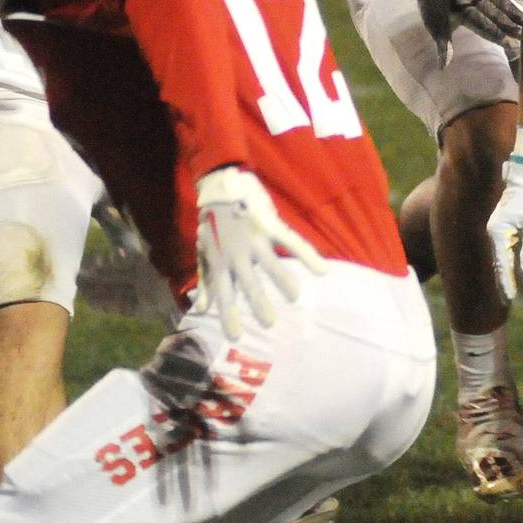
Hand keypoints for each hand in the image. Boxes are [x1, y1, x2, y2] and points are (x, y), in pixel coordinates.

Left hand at [192, 167, 327, 338]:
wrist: (220, 186)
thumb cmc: (212, 222)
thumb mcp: (203, 251)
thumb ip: (205, 280)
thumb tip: (200, 309)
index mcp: (220, 262)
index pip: (224, 293)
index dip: (229, 315)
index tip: (236, 337)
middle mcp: (236, 253)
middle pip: (248, 282)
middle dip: (258, 303)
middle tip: (269, 322)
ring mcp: (254, 238)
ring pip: (270, 263)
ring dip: (282, 280)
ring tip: (294, 297)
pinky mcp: (269, 224)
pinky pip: (291, 242)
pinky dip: (307, 255)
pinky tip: (321, 270)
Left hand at [403, 0, 522, 65]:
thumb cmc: (432, 2)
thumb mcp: (434, 24)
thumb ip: (443, 46)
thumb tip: (443, 68)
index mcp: (460, 10)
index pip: (483, 26)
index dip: (498, 36)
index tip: (512, 46)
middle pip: (496, 14)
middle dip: (511, 26)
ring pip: (502, 0)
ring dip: (516, 11)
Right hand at [487, 159, 522, 301]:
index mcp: (499, 233)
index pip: (502, 264)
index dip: (507, 282)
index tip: (510, 298)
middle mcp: (496, 232)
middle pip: (502, 262)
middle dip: (508, 280)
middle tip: (511, 299)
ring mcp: (501, 228)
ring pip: (508, 254)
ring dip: (517, 270)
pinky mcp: (508, 223)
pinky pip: (514, 244)